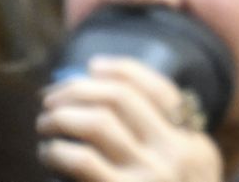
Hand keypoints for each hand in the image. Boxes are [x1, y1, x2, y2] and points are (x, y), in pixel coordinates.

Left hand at [37, 56, 223, 181]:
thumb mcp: (181, 177)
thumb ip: (159, 147)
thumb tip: (100, 98)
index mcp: (193, 145)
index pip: (157, 89)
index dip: (119, 70)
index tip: (89, 67)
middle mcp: (176, 155)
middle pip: (121, 99)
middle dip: (79, 89)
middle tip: (53, 97)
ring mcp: (149, 177)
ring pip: (98, 122)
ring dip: (62, 115)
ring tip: (46, 122)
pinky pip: (81, 159)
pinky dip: (58, 148)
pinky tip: (50, 151)